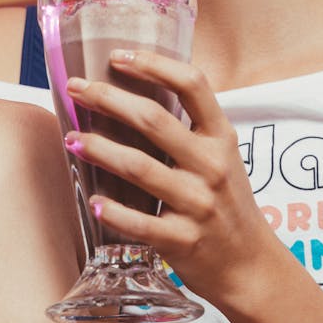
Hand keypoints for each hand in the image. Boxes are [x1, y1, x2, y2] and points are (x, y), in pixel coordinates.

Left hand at [65, 49, 273, 303]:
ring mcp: (197, 204)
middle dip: (108, 98)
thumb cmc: (227, 205)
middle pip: (153, 120)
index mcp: (221, 138)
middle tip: (77, 88)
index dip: (154, 64)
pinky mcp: (182, 241)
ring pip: (138, 167)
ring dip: (99, 149)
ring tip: (72, 138)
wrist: (251, 266)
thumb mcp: (222, 158)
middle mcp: (211, 166)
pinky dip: (113, 211)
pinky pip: (139, 222)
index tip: (118, 56)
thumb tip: (138, 92)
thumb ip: (191, 130)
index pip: (193, 84)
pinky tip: (93, 200)